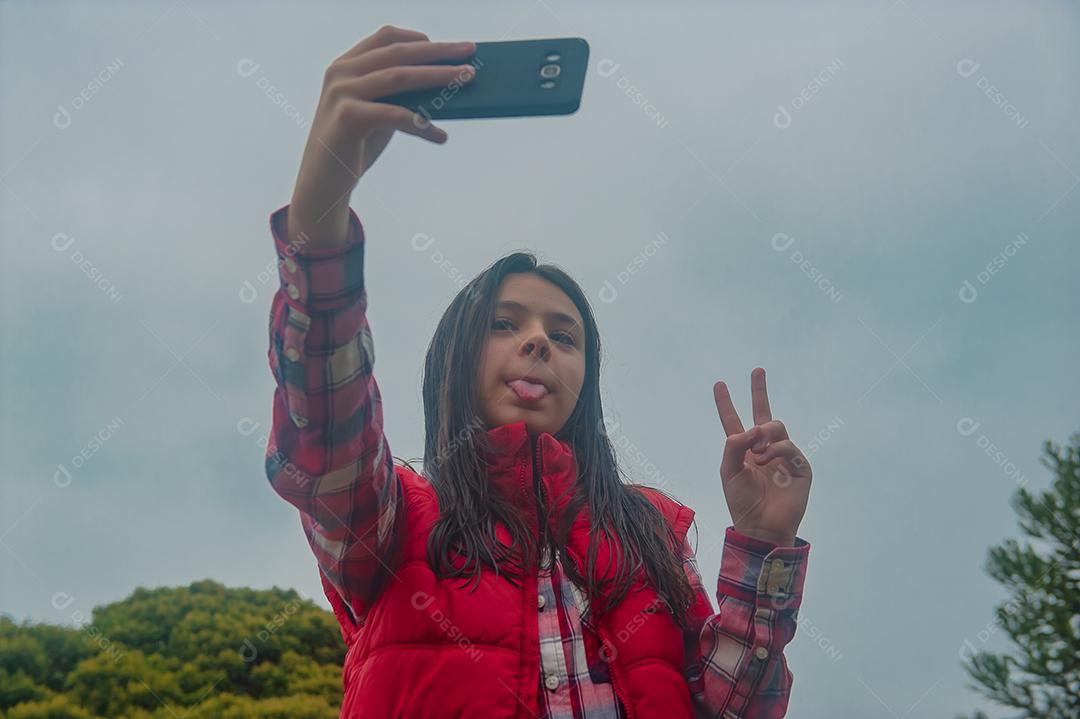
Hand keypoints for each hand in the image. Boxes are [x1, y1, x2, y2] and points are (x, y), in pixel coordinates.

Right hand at [289, 25, 477, 247]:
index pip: (386, 38)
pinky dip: (422, 125)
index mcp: (346, 64)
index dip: (421, 38)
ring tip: (467, 80)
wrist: (323, 182)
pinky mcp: (347, 117)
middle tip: (471, 52)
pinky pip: (396, 115)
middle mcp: (341, 72)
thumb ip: (399, 95)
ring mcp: (342, 92)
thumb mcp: (378, 112)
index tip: (452, 46)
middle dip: (439, 51)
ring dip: (439, 76)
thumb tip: (444, 85)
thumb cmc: (354, 145)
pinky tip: (440, 137)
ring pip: (400, 76)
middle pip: (399, 52)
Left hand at [712, 368, 810, 545]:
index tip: (719, 384)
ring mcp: (783, 455)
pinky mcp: (799, 465)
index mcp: (743, 450)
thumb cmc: (742, 501)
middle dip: (759, 390)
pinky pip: (787, 444)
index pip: (733, 421)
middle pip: (763, 413)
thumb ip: (734, 445)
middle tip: (757, 370)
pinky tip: (766, 460)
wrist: (761, 525)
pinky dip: (774, 449)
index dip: (725, 403)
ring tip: (757, 454)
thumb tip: (753, 428)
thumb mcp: (728, 470)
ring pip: (775, 425)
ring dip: (763, 435)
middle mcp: (763, 449)